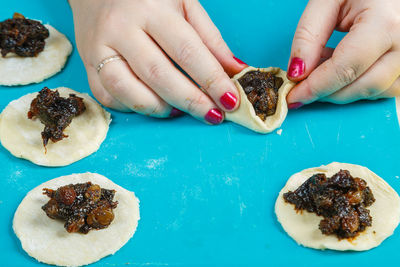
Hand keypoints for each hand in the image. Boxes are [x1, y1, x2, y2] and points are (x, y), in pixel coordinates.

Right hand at [69, 0, 246, 123]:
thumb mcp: (185, 5)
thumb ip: (210, 39)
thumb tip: (235, 70)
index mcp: (151, 8)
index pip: (187, 51)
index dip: (211, 80)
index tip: (230, 100)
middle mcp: (121, 28)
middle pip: (158, 75)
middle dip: (191, 101)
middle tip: (212, 115)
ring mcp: (99, 48)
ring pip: (128, 90)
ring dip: (159, 109)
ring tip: (179, 111)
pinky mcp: (86, 65)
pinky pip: (107, 96)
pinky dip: (133, 108)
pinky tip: (151, 103)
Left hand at [286, 0, 399, 106]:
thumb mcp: (326, 1)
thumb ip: (308, 36)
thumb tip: (297, 73)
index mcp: (384, 24)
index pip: (345, 70)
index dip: (316, 88)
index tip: (293, 96)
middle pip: (362, 87)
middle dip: (326, 93)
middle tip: (301, 86)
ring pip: (375, 92)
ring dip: (342, 89)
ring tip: (323, 65)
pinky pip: (386, 87)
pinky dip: (358, 85)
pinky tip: (342, 68)